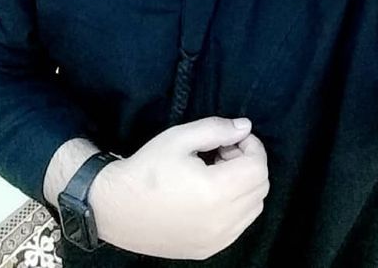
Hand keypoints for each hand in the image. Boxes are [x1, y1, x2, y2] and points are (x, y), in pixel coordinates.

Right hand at [89, 117, 269, 260]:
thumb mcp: (179, 137)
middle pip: (261, 187)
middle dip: (249, 164)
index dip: (252, 146)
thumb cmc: (147, 168)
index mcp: (215, 192)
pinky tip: (211, 194)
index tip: (232, 138)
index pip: (258, 167)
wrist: (117, 208)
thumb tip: (245, 127)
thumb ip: (216, 129)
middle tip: (222, 152)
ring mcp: (217, 240)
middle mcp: (222, 221)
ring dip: (244, 185)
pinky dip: (236, 206)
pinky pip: (240, 225)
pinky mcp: (209, 250)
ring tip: (215, 172)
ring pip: (254, 207)